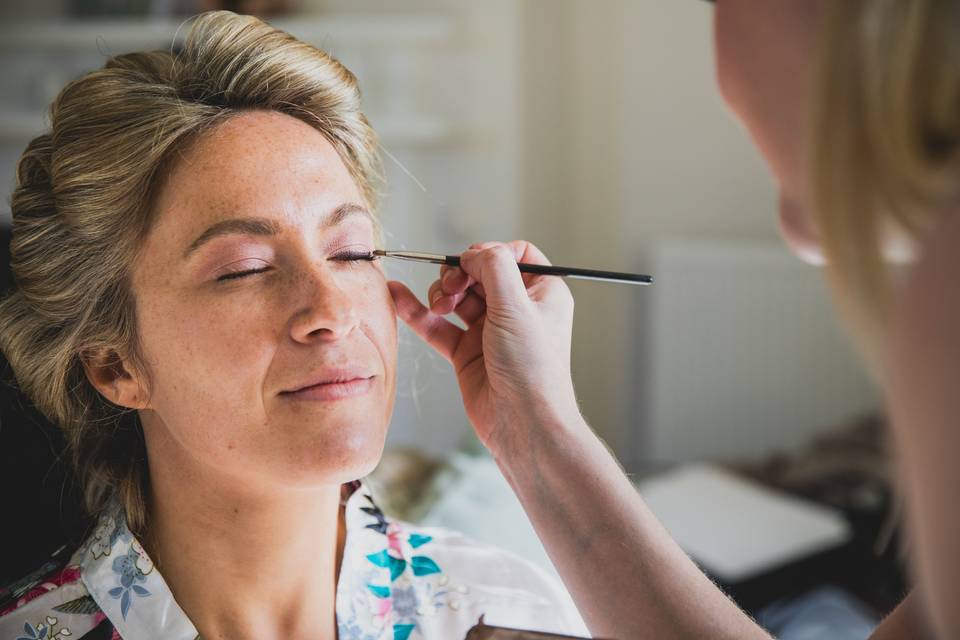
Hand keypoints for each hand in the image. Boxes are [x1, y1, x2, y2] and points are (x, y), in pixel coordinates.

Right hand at [388, 241, 581, 453]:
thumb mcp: (518, 307)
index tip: (473, 263)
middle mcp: (518, 310)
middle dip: (460, 274)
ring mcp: (490, 331)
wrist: (523, 425)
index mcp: (543, 294)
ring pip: (458, 297)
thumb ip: (495, 268)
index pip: (516, 255)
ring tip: (439, 305)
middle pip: (481, 273)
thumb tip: (473, 252)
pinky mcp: (467, 353)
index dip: (491, 253)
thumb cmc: (533, 369)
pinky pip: (438, 325)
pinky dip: (417, 311)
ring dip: (441, 293)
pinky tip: (397, 296)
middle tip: (452, 288)